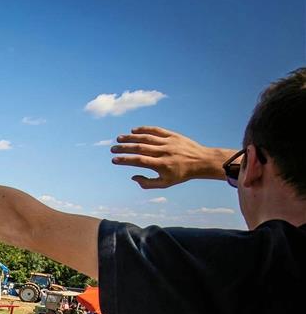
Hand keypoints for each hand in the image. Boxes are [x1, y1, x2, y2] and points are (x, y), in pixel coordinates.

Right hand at [110, 127, 225, 188]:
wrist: (202, 161)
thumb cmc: (181, 174)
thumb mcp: (165, 184)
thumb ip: (147, 183)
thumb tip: (133, 177)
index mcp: (161, 165)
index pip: (139, 161)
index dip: (125, 160)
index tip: (114, 160)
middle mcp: (164, 152)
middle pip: (140, 148)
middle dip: (124, 148)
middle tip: (113, 148)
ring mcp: (168, 142)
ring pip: (146, 137)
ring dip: (131, 137)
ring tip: (119, 138)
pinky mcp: (173, 135)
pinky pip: (156, 130)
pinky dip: (144, 129)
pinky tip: (134, 130)